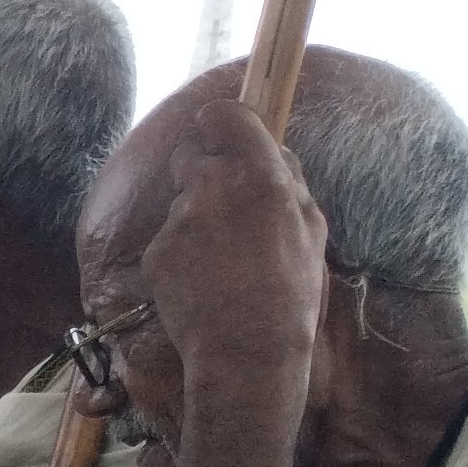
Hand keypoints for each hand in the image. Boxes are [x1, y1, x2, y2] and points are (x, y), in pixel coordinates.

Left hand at [142, 98, 329, 403]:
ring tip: (223, 255)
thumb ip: (288, 180)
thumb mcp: (312, 227)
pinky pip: (168, 237)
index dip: (223, 124)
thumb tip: (272, 151)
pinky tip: (203, 278)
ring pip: (181, 199)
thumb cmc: (290, 290)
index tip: (227, 135)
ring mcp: (177, 221)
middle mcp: (212, 188)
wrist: (245, 351)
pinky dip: (181, 251)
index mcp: (259, 175)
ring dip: (197, 214)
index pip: (222, 115)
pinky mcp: (155, 253)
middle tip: (225, 198)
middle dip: (204, 166)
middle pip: (190, 151)